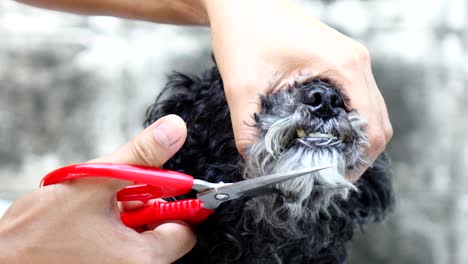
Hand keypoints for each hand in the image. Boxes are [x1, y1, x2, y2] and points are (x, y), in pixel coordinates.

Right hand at [0, 115, 194, 263]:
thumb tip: (174, 130)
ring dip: (124, 213)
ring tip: (94, 207)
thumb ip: (140, 156)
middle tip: (116, 195)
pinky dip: (111, 225)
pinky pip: (120, 244)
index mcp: (142, 259)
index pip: (185, 230)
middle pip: (161, 231)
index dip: (177, 203)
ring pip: (138, 235)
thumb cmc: (37, 232)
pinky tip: (87, 219)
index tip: (160, 185)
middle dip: (144, 206)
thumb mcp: (95, 183)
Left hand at [203, 0, 392, 179]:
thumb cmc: (246, 30)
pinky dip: (348, 122)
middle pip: (378, 122)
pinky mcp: (339, 62)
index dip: (358, 160)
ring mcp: (351, 61)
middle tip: (329, 175)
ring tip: (327, 160)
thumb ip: (247, 128)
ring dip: (354, 138)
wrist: (243, 2)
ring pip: (370, 111)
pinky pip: (357, 99)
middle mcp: (356, 62)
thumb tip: (254, 163)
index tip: (333, 179)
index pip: (371, 125)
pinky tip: (324, 135)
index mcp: (344, 66)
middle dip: (358, 154)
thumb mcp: (243, 84)